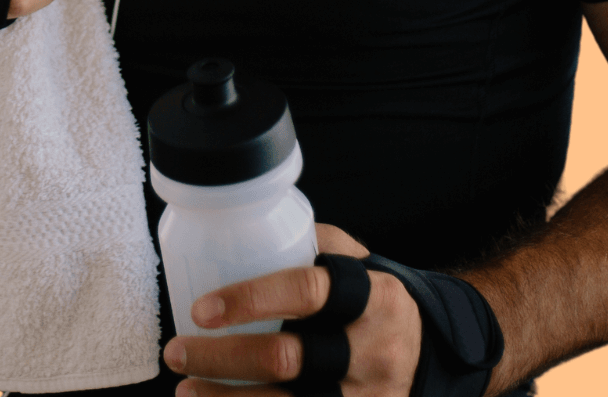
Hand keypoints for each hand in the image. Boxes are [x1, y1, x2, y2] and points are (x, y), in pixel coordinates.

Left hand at [164, 224, 420, 395]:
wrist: (431, 354)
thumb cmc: (374, 302)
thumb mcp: (358, 263)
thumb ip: (311, 246)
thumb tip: (242, 228)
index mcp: (369, 295)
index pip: (306, 292)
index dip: (250, 299)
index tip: (201, 310)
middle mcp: (370, 350)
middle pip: (288, 360)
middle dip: (223, 359)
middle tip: (177, 352)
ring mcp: (365, 396)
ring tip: (186, 390)